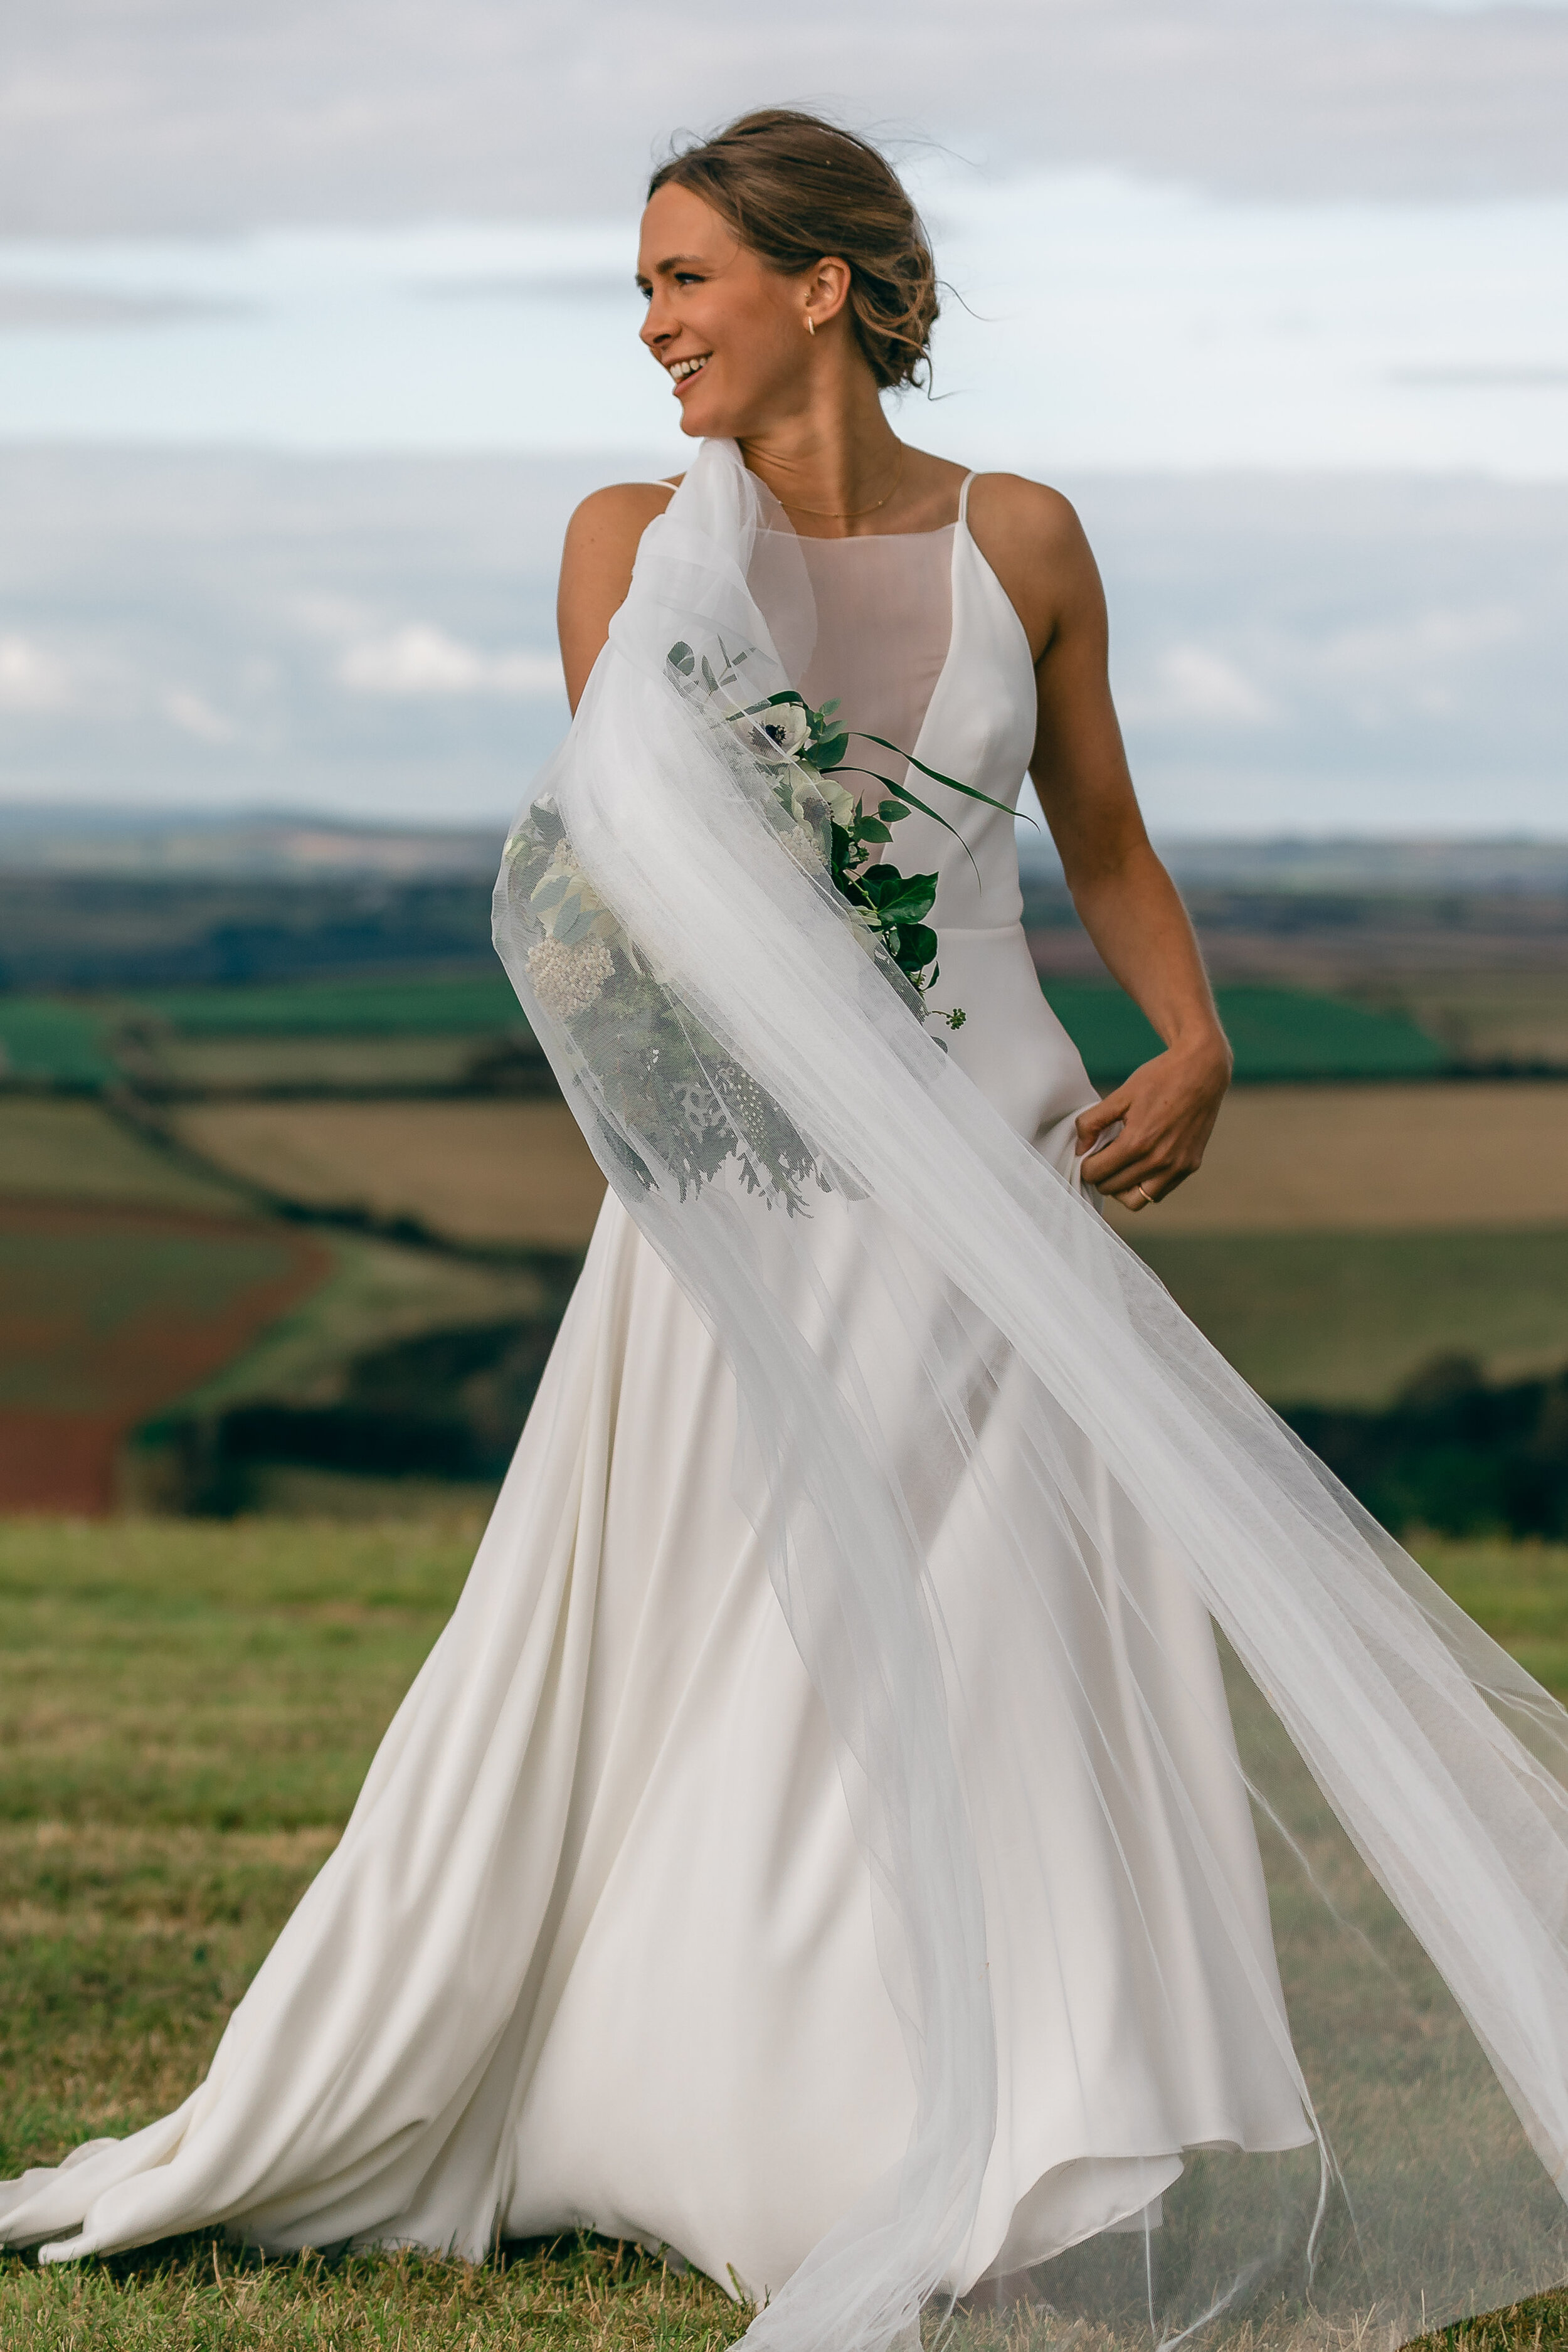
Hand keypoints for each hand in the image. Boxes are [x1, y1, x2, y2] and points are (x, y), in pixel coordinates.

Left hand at [1074, 1031, 1230, 1209]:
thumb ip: (1092, 1122)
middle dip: (1101, 1175)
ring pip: (1135, 1201)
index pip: (1096, 1173)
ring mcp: (1177, 1167)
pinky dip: (1144, 1185)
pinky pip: (1159, 1192)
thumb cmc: (1159, 1079)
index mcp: (1137, 1142)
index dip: (1086, 1164)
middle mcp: (1158, 1161)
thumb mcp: (1120, 1095)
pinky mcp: (1190, 1167)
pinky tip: (1140, 1164)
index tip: (1089, 1153)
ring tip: (1119, 1166)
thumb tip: (1080, 1148)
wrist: (1202, 1071)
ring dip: (1121, 1188)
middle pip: (1111, 1188)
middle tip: (1102, 1157)